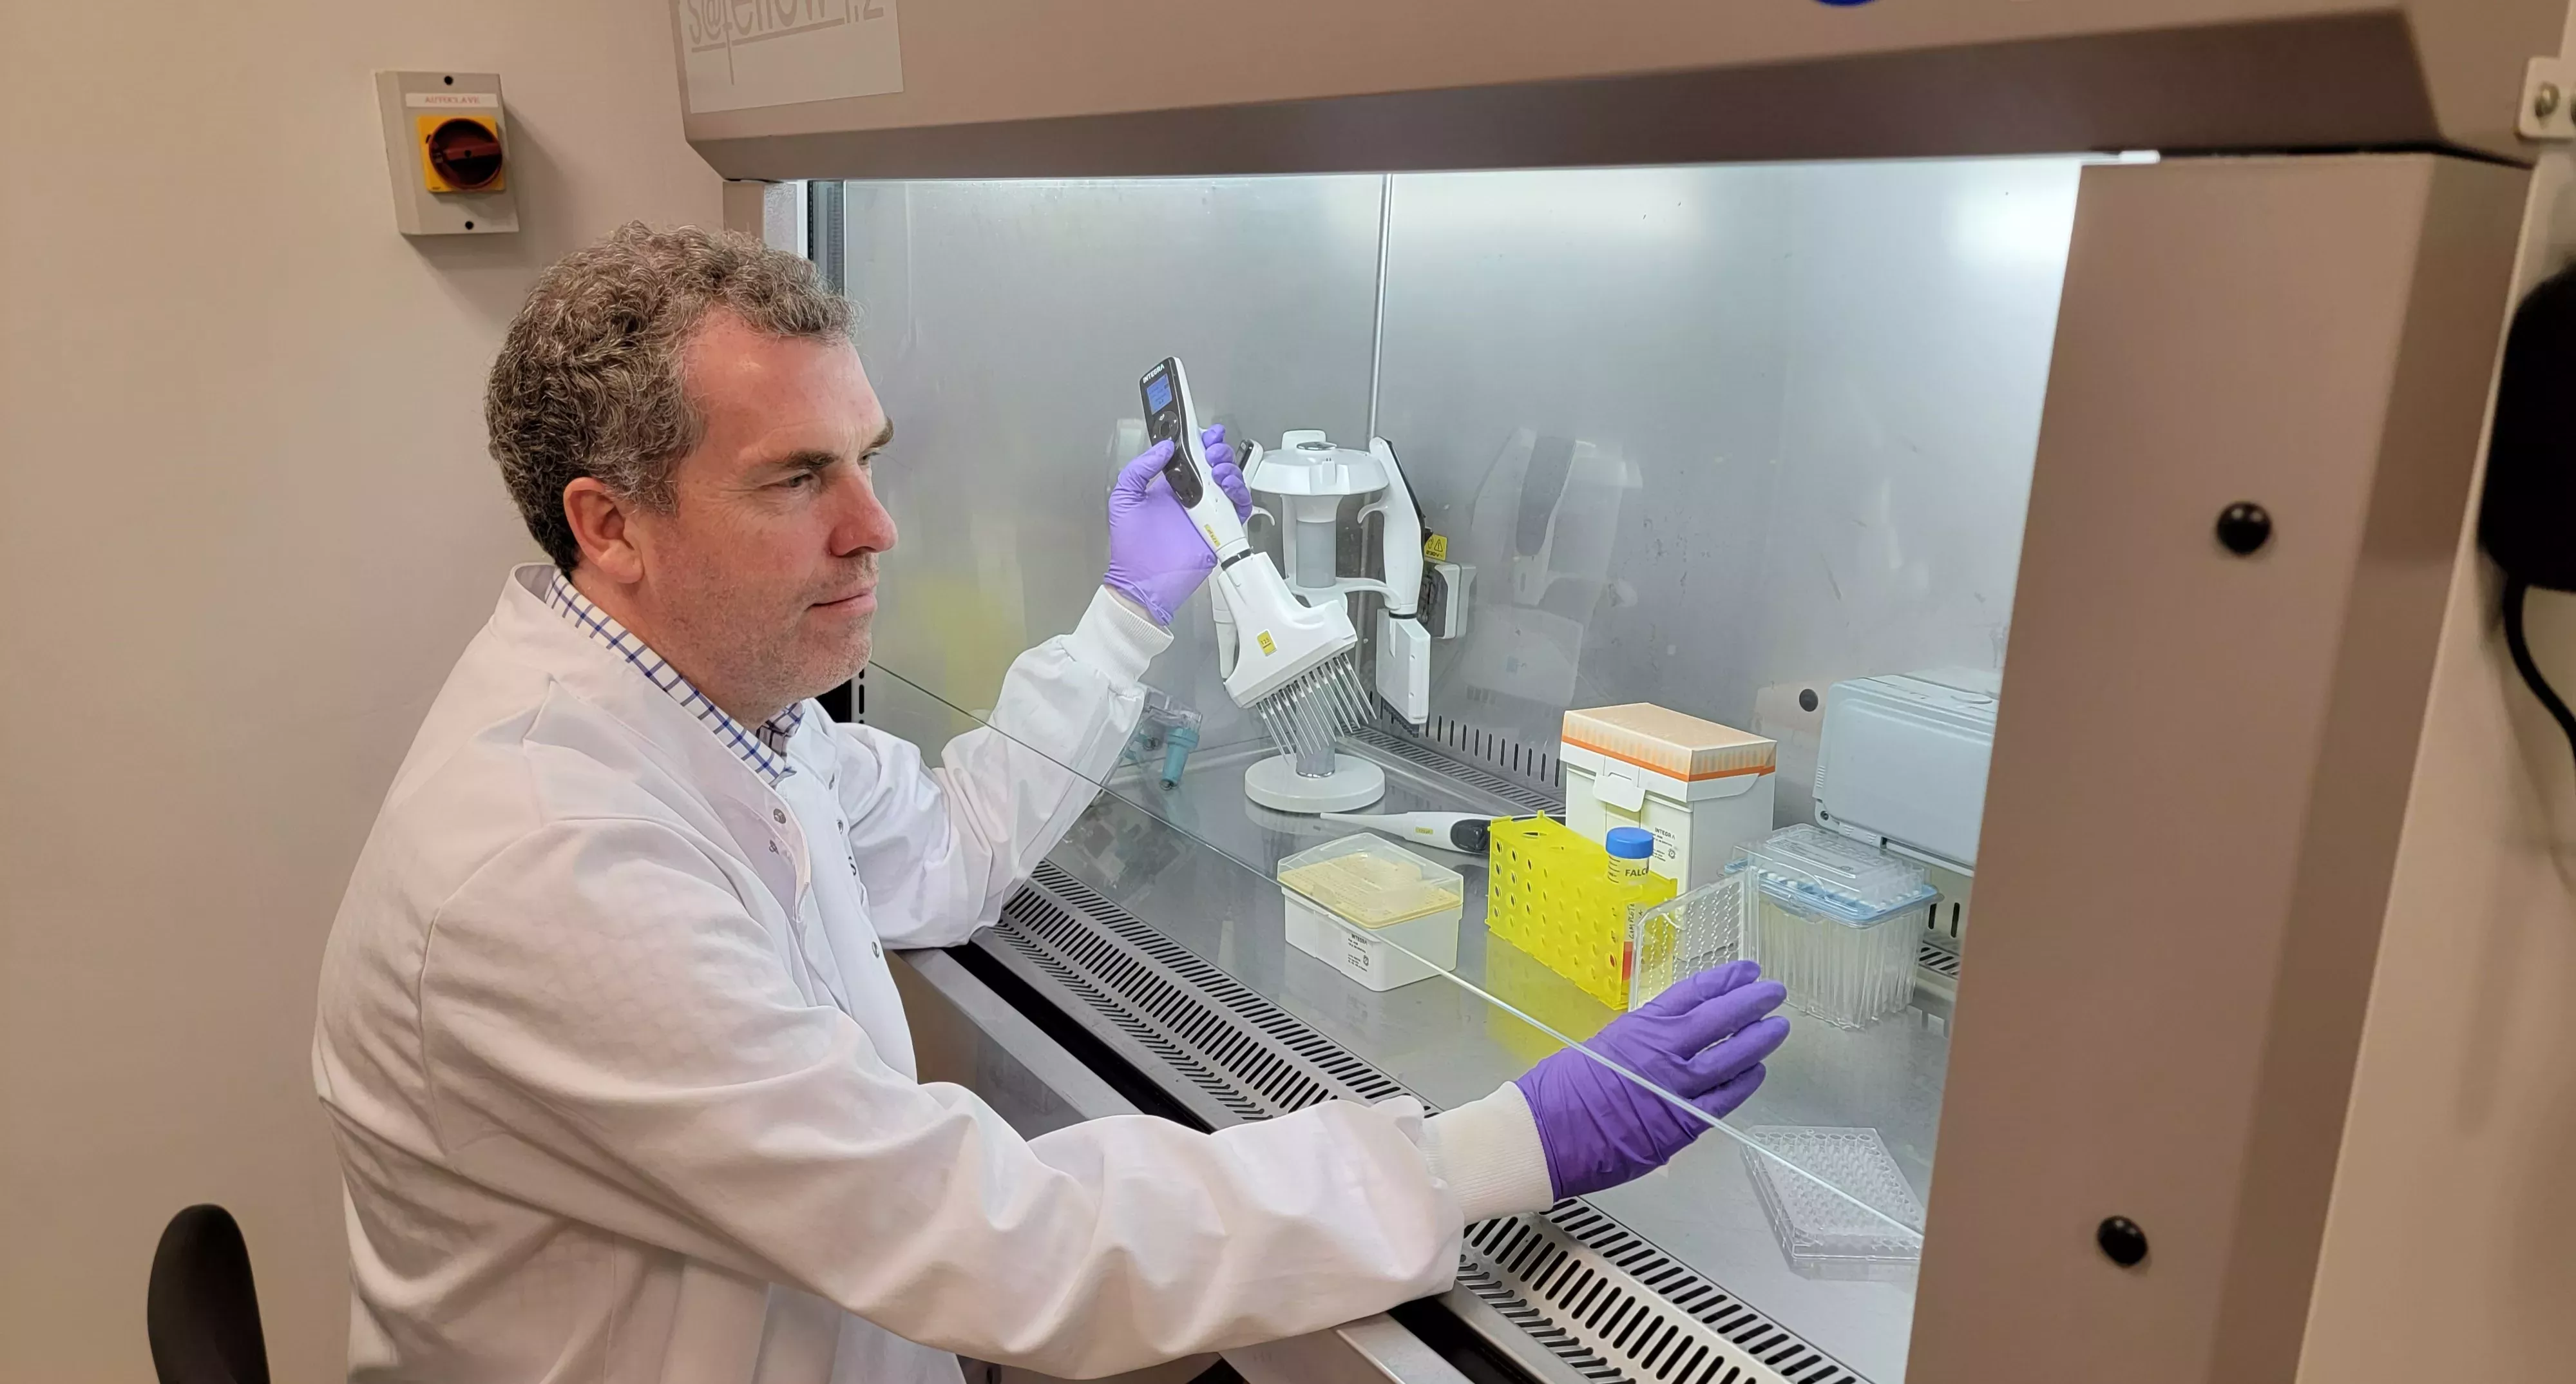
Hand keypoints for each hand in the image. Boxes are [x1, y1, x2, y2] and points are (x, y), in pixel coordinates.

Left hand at [1103, 425, 1249, 625]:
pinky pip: (1239, 508)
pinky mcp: (1220, 529)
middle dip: (1218, 451)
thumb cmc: (1130, 547)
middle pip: (1215, 465)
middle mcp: (1191, 496)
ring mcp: (1207, 512)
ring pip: (1230, 482)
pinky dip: (1240, 494)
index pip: (1191, 457)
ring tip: (1219, 469)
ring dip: (1230, 469)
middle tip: (1212, 451)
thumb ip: (1140, 469)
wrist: (1143, 582)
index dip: (1200, 442)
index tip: (1204, 434)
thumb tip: (1163, 448)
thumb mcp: (1123, 499)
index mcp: (1169, 486)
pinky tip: (1229, 488)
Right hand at [1512, 960, 1789, 1199]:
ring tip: (1778, 1027)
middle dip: (1752, 1002)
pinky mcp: (1681, 1125)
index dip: (1724, 981)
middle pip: (1720, 1020)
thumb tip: (1661, 1051)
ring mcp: (1676, 1089)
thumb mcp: (1601, 1050)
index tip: (1747, 971)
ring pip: (1731, 1059)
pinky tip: (1757, 1073)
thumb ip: (1638, 1048)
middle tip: (1775, 992)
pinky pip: (1723, 1100)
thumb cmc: (1557, 1092)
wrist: (1542, 1135)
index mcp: (1639, 1027)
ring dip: (1758, 1041)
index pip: (1693, 994)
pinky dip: (1743, 1085)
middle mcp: (1663, 1052)